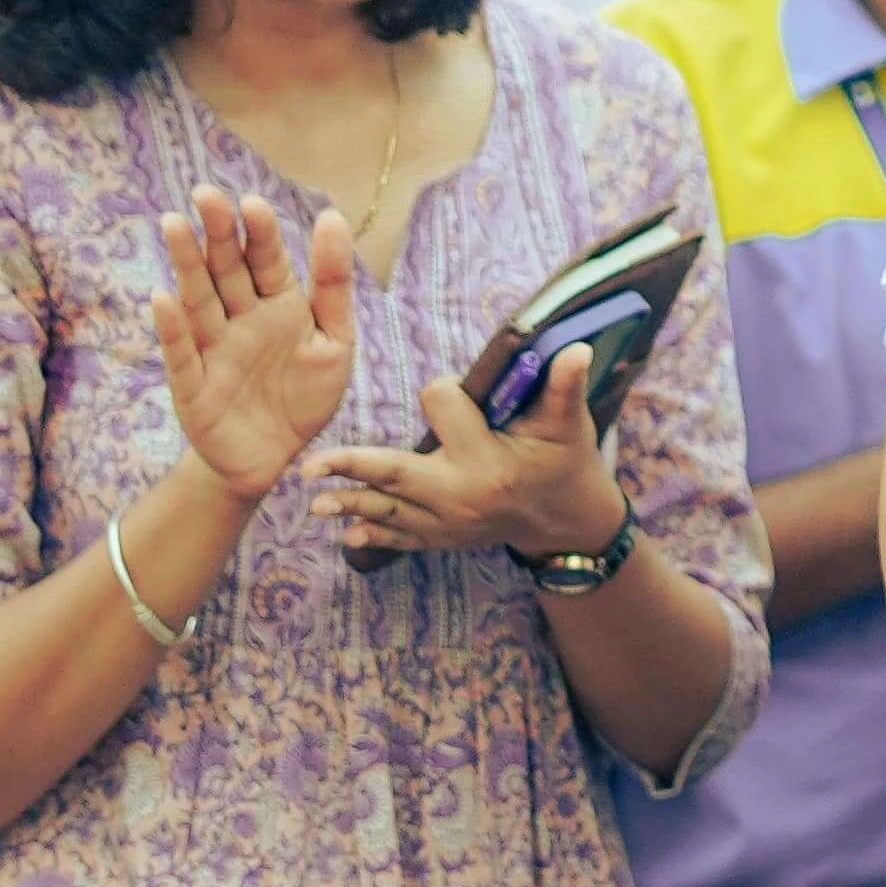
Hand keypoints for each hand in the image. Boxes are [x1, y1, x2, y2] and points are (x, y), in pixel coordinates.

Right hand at [153, 186, 360, 504]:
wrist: (274, 461)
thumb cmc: (304, 397)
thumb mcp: (334, 340)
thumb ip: (332, 284)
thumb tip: (333, 216)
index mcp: (278, 304)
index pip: (266, 259)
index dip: (259, 232)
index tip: (252, 203)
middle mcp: (240, 318)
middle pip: (226, 270)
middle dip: (217, 233)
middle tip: (205, 195)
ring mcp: (213, 349)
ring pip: (198, 300)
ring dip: (186, 265)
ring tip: (174, 224)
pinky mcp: (193, 386)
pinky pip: (181, 354)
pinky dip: (172, 328)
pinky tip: (162, 298)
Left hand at [304, 346, 630, 564]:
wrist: (568, 520)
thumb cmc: (566, 461)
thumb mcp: (568, 424)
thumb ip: (565, 387)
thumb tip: (577, 347)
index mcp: (486, 460)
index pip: (441, 409)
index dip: (444, 392)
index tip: (453, 390)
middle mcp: (460, 495)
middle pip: (395, 474)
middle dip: (351, 468)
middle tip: (309, 467)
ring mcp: (449, 524)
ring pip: (389, 510)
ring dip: (350, 505)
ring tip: (313, 504)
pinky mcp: (445, 539)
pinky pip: (402, 538)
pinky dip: (374, 536)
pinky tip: (348, 533)